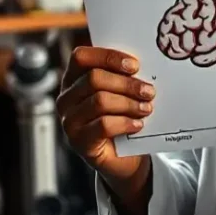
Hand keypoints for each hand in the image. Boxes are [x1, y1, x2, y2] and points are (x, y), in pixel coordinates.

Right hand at [57, 47, 154, 198]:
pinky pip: (103, 125)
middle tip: (149, 91)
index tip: (135, 65)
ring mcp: (69, 121)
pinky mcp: (79, 141)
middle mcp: (66, 98)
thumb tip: (143, 66)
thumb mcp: (122, 93)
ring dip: (129, 103)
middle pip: (94, 79)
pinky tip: (138, 125)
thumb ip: (125, 77)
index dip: (108, 57)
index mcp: (74, 79)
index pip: (81, 57)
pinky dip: (125, 123)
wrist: (124, 157)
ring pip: (99, 101)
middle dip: (126, 84)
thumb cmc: (122, 117)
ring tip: (147, 108)